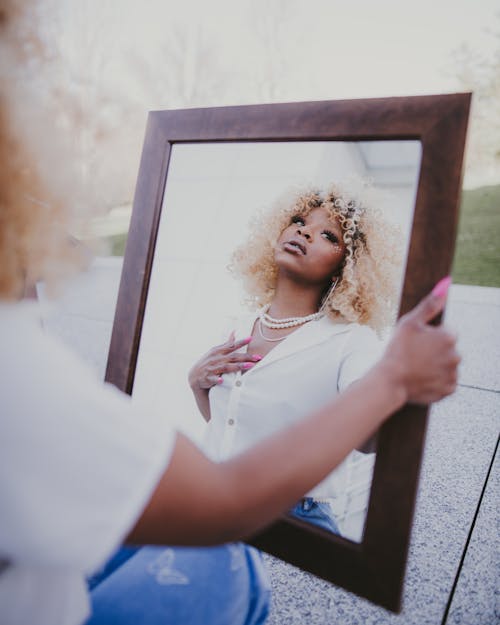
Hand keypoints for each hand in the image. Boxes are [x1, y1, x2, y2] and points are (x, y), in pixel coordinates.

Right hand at [188, 332, 260, 390]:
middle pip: (233, 357)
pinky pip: (213, 379)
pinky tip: (222, 381)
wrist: (194, 376)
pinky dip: (217, 380)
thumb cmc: (208, 362)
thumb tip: (234, 332)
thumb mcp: (215, 351)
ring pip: (226, 367)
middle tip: (257, 357)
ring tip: (249, 366)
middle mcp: (215, 358)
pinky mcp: (208, 378)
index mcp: (218, 351)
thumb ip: (226, 343)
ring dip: (237, 366)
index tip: (250, 338)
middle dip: (246, 357)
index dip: (241, 342)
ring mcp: (211, 368)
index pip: (231, 345)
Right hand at [381, 279, 459, 404]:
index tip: (416, 342)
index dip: (430, 336)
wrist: (391, 381)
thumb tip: (444, 285)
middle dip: (435, 350)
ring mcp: (453, 374)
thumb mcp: (410, 322)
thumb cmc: (397, 350)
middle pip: (447, 349)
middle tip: (414, 355)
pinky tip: (421, 378)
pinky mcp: (448, 389)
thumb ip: (429, 305)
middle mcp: (456, 356)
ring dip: (436, 365)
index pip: (446, 332)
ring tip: (416, 367)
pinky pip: (445, 382)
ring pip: (446, 365)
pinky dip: (436, 380)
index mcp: (449, 337)